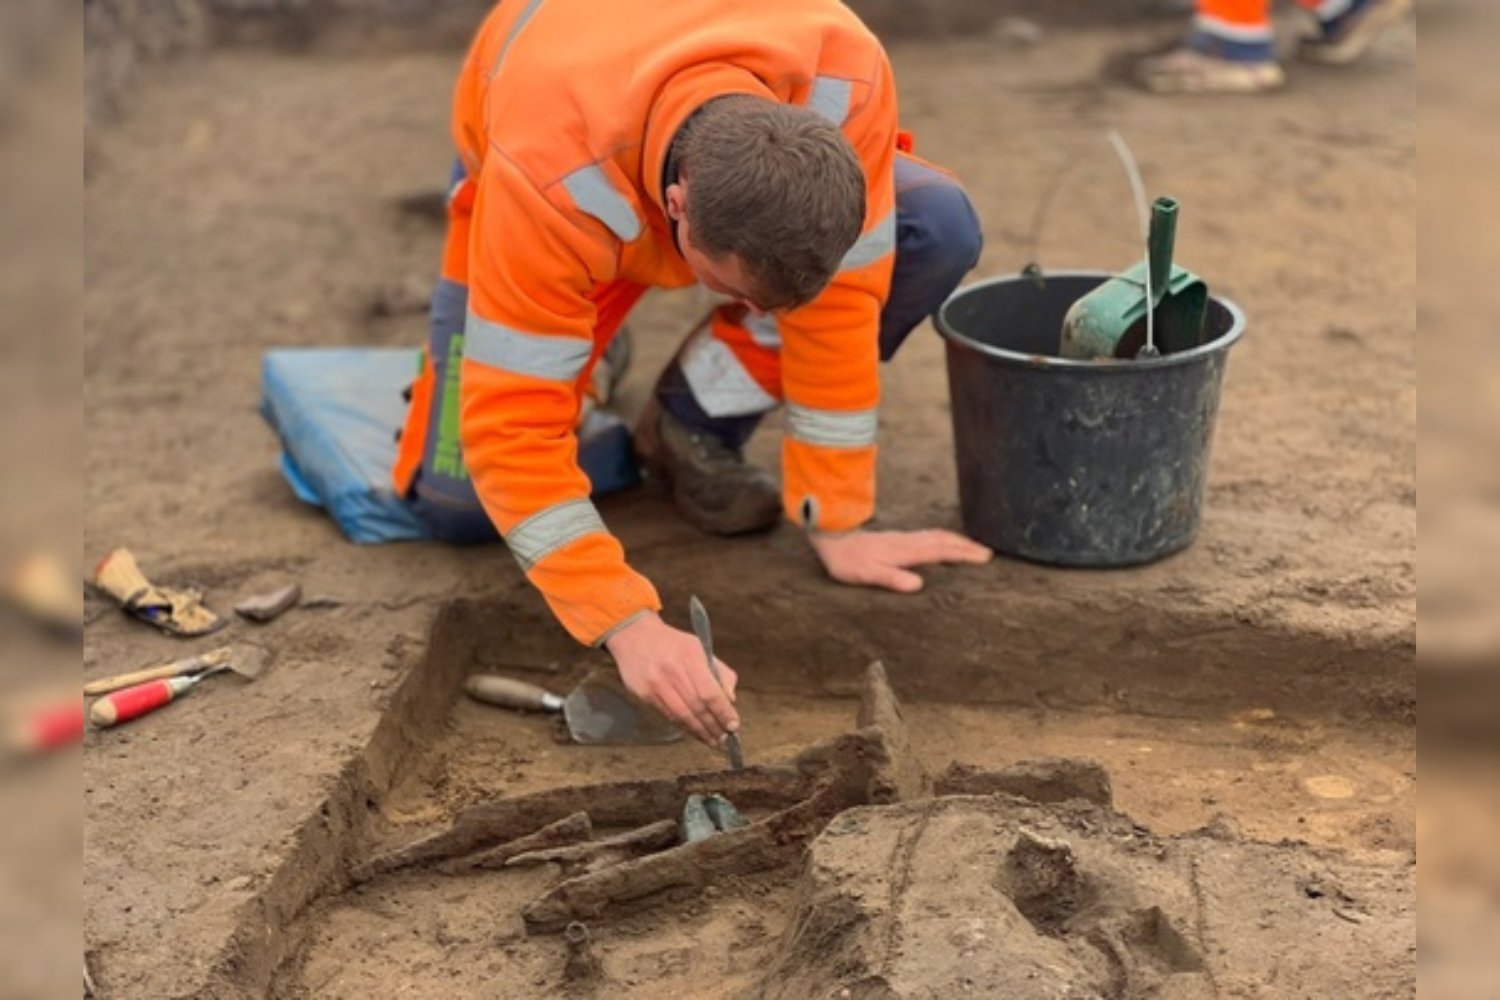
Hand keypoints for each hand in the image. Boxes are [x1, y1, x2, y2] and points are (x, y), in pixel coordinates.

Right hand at [604, 612, 739, 746]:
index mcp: (690, 657)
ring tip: (712, 740)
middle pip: (697, 706)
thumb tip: (730, 699)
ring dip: (699, 731)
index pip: (710, 692)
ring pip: (682, 714)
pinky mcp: (644, 693)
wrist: (633, 634)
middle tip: (725, 738)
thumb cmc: (672, 643)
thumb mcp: (699, 647)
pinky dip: (683, 725)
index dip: (723, 712)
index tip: (733, 725)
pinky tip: (694, 731)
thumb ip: (719, 671)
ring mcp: (656, 684)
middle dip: (713, 726)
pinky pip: (668, 714)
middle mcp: (672, 671)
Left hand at [809, 528, 992, 592]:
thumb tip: (918, 585)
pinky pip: (928, 535)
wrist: (832, 538)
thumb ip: (892, 579)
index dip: (963, 555)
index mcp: (906, 552)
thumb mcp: (867, 574)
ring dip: (957, 540)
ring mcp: (904, 538)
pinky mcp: (898, 538)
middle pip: (944, 541)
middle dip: (967, 546)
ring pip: (937, 536)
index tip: (983, 558)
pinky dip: (944, 538)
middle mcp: (908, 542)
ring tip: (973, 547)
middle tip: (987, 553)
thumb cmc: (848, 561)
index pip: (941, 552)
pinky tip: (944, 542)